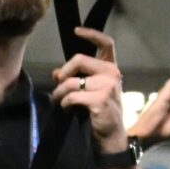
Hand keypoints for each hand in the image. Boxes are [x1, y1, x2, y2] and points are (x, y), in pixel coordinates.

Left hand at [52, 29, 128, 153]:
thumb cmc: (100, 114)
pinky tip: (67, 109)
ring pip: (71, 80)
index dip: (91, 34)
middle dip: (63, 73)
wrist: (111, 137)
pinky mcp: (100, 99)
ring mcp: (108, 86)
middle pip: (79, 59)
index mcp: (112, 70)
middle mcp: (113, 74)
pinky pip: (71, 95)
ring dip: (59, 92)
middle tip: (58, 86)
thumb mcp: (90, 93)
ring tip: (59, 102)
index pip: (106, 44)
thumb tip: (56, 73)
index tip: (77, 31)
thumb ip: (77, 79)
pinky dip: (64, 103)